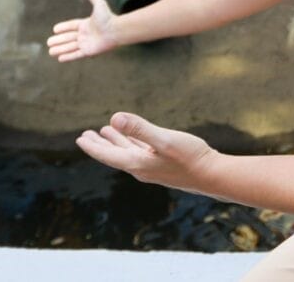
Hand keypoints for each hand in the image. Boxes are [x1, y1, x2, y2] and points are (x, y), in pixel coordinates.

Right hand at [47, 0, 118, 61]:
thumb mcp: (99, 4)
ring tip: (50, 52)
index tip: (55, 29)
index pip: (72, 26)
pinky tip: (60, 58)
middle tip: (48, 42)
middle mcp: (85, 35)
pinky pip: (75, 55)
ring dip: (60, 49)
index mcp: (86, 24)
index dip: (63, 28)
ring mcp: (86, 44)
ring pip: (70, 47)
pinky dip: (68, 57)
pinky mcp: (88, 52)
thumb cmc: (108, 17)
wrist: (116, 30)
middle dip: (58, 40)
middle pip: (68, 38)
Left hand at [77, 111, 216, 192]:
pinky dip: (132, 143)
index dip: (93, 147)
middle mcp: (142, 168)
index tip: (80, 138)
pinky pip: (141, 152)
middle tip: (85, 135)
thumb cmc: (191, 157)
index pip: (108, 155)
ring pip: (128, 152)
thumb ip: (140, 129)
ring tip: (105, 132)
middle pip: (114, 155)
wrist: (213, 175)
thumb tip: (114, 118)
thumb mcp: (164, 140)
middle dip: (99, 145)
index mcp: (138, 164)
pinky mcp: (163, 164)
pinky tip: (133, 139)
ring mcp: (153, 167)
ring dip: (115, 142)